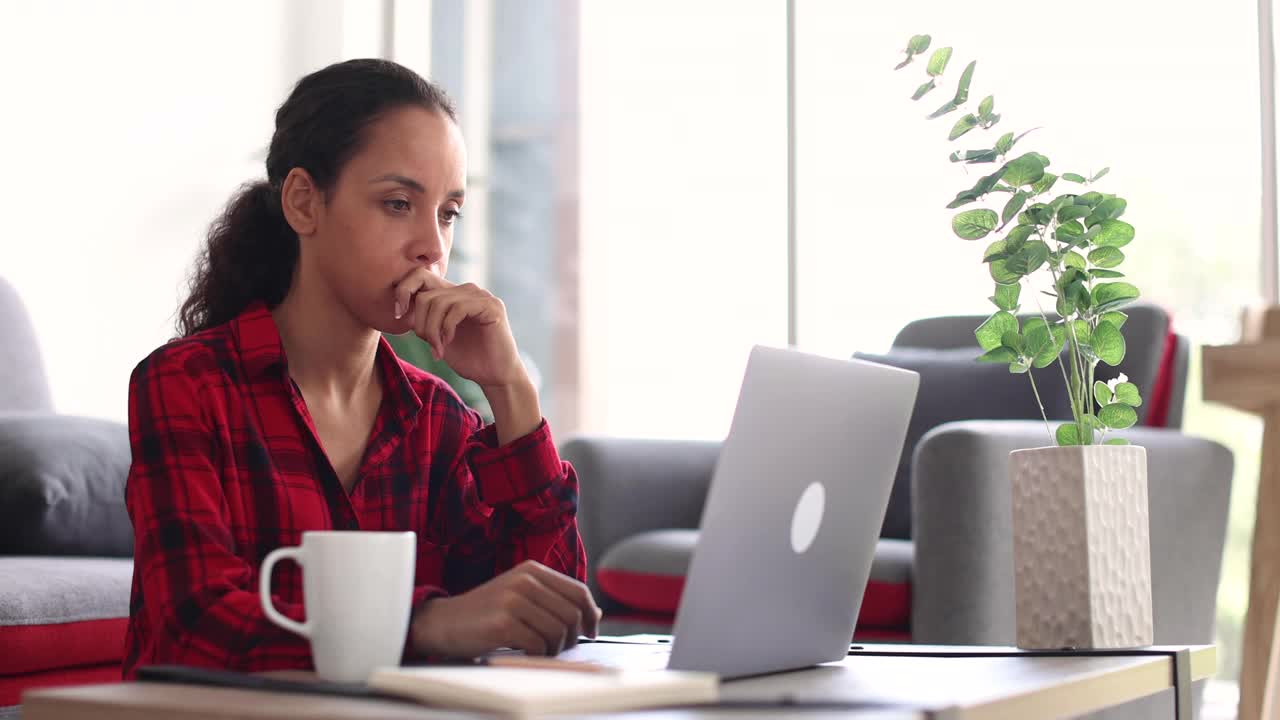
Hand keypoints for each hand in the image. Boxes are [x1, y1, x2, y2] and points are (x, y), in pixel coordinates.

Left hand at [393, 268, 524, 386]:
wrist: (495, 376)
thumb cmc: (468, 358)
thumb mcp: (437, 337)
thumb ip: (424, 320)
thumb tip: (402, 308)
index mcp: (453, 293)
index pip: (421, 276)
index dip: (404, 291)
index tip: (398, 315)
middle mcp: (467, 290)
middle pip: (427, 294)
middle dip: (420, 323)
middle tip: (428, 344)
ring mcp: (481, 295)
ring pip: (439, 302)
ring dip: (432, 329)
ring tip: (438, 348)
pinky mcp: (491, 306)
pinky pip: (457, 308)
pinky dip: (447, 328)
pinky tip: (448, 342)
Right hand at [410, 560, 602, 657]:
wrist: (444, 621)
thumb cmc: (487, 613)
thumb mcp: (521, 596)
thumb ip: (554, 600)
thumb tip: (594, 614)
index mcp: (532, 570)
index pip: (578, 591)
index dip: (590, 615)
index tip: (590, 631)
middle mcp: (525, 580)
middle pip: (571, 614)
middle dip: (572, 637)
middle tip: (560, 648)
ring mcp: (513, 600)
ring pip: (557, 631)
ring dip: (554, 649)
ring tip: (540, 650)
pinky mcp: (503, 623)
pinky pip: (538, 645)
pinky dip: (537, 655)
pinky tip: (525, 652)